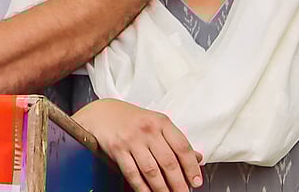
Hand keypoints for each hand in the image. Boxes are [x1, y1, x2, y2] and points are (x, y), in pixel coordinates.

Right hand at [74, 99, 203, 190]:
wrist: (102, 113)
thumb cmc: (131, 119)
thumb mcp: (156, 123)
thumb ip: (175, 140)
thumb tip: (197, 158)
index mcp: (161, 122)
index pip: (182, 147)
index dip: (191, 167)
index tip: (196, 182)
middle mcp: (148, 130)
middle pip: (168, 162)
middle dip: (179, 183)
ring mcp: (131, 140)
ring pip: (151, 171)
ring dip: (162, 189)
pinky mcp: (117, 149)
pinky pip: (132, 173)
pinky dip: (142, 187)